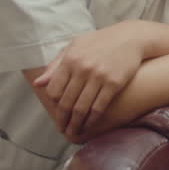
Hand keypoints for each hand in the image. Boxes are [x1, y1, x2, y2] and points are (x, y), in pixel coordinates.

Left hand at [32, 22, 144, 136]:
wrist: (130, 37)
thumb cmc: (100, 42)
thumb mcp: (75, 46)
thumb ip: (55, 65)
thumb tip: (38, 84)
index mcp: (70, 59)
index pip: (54, 90)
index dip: (53, 104)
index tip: (55, 112)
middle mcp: (82, 68)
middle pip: (66, 102)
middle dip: (62, 119)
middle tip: (62, 129)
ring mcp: (99, 76)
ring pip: (81, 108)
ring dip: (75, 124)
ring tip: (73, 132)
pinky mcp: (114, 83)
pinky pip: (98, 107)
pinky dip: (91, 120)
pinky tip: (88, 125)